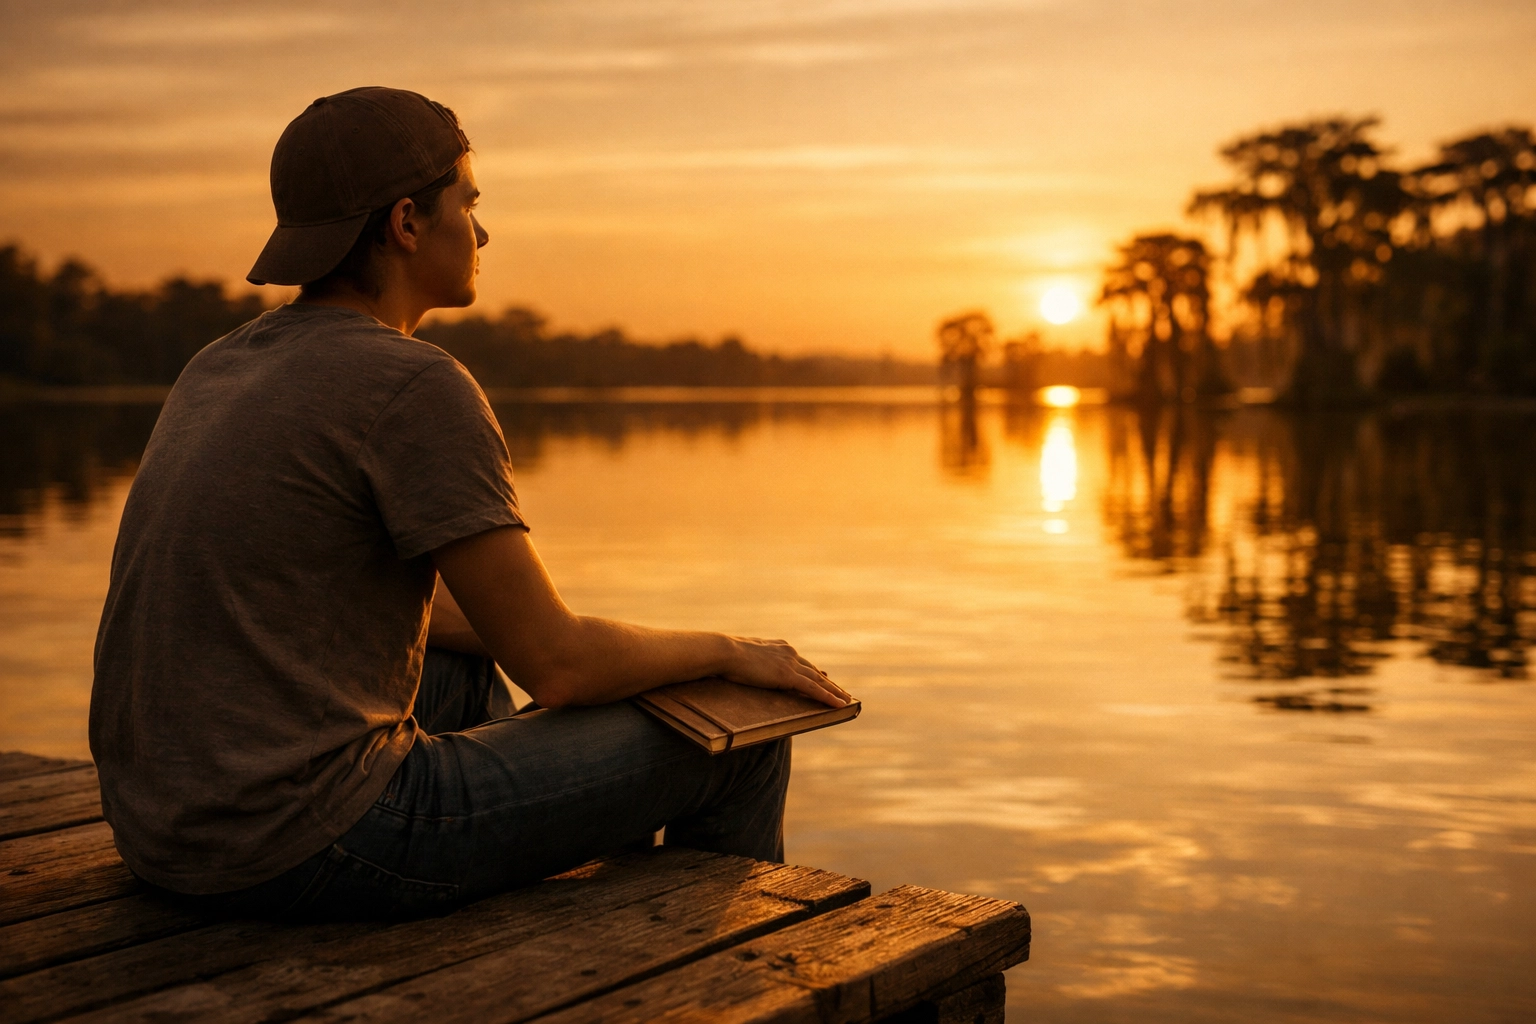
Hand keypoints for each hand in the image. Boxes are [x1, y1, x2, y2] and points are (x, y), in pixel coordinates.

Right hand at [721, 637, 851, 707]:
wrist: (726, 652)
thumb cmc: (727, 655)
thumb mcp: (745, 656)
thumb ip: (755, 660)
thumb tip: (750, 665)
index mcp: (780, 647)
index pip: (802, 662)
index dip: (814, 671)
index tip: (825, 676)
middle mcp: (789, 653)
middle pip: (814, 670)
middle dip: (829, 682)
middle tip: (842, 692)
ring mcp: (790, 663)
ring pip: (819, 680)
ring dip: (834, 691)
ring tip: (846, 700)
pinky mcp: (788, 676)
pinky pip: (813, 688)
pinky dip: (828, 697)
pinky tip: (839, 704)